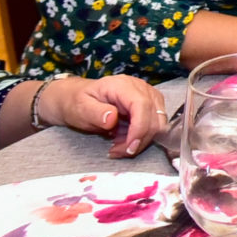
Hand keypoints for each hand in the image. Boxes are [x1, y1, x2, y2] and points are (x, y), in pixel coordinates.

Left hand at [42, 75, 166, 157]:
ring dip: (141, 141)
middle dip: (139, 140)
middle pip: (154, 117)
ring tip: (118, 146)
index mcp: (123, 85)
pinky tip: (124, 141)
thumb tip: (112, 118)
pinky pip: (154, 126)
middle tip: (116, 151)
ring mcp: (149, 97)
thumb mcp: (80, 107)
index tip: (129, 147)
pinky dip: (141, 138)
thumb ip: (95, 112)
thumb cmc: (78, 102)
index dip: (140, 128)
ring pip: (158, 125)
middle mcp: (141, 88)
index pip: (142, 105)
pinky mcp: (151, 107)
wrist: (78, 98)